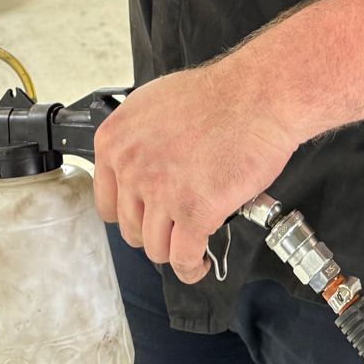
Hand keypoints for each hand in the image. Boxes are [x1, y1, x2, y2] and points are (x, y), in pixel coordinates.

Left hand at [91, 56, 301, 284]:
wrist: (257, 95)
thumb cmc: (219, 95)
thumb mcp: (155, 104)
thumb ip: (137, 140)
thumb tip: (135, 166)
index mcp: (116, 140)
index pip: (106, 201)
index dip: (130, 211)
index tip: (145, 214)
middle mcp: (132, 168)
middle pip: (131, 228)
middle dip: (153, 230)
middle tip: (174, 225)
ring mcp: (162, 192)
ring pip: (156, 248)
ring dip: (173, 250)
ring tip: (189, 243)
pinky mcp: (195, 212)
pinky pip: (184, 258)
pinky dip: (191, 268)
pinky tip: (200, 262)